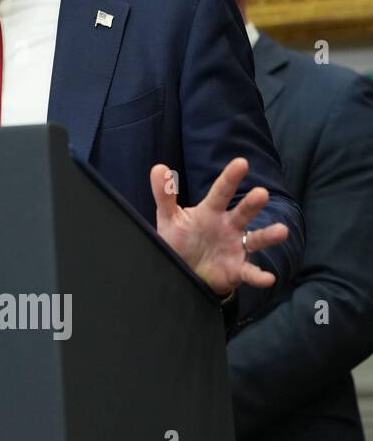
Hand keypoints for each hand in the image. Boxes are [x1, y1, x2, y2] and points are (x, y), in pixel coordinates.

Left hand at [149, 157, 287, 295]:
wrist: (184, 270)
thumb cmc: (180, 239)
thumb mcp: (169, 218)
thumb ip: (164, 195)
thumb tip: (158, 168)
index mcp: (211, 211)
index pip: (221, 191)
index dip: (230, 177)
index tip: (241, 163)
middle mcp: (229, 226)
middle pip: (243, 212)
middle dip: (252, 203)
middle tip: (261, 193)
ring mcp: (236, 247)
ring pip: (255, 239)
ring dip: (268, 236)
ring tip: (282, 231)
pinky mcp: (237, 269)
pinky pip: (250, 272)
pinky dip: (259, 276)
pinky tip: (268, 278)